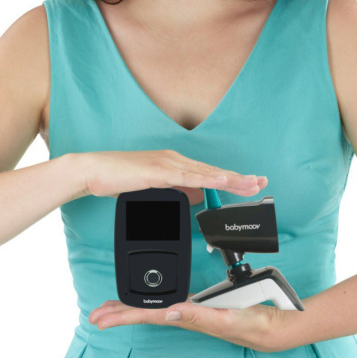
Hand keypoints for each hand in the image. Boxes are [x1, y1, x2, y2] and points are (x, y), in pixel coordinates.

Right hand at [77, 150, 267, 202]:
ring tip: (250, 183)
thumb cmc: (121, 178)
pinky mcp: (157, 171)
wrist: (95, 171)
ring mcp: (168, 164)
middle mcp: (175, 161)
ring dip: (230, 179)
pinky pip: (187, 176)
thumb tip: (199, 196)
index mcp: (176, 165)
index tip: (249, 184)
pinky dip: (207, 179)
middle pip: (213, 172)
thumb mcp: (156, 187)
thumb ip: (179, 190)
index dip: (231, 179)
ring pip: (205, 173)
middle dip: (239, 178)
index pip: (209, 174)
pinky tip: (222, 181)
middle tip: (261, 182)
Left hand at [89, 297, 292, 352]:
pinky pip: (167, 302)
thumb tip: (169, 313)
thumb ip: (199, 316)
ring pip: (153, 308)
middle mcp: (183, 315)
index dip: (123, 316)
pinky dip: (150, 301)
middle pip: (145, 314)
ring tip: (111, 308)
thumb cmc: (248, 324)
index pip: (148, 316)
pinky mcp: (197, 304)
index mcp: (186, 317)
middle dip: (118, 314)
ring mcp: (189, 310)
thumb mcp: (225, 319)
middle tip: (95, 315)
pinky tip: (147, 301)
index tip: (100, 318)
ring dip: (130, 308)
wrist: (267, 326)